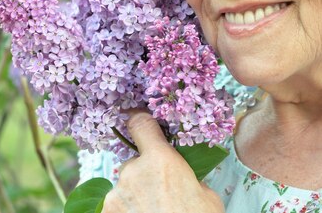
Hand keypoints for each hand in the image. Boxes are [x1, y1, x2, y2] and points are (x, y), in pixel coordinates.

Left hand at [102, 111, 224, 212]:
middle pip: (135, 163)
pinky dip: (127, 211)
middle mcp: (133, 173)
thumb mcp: (206, 195)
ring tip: (155, 211)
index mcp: (161, 160)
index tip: (138, 118)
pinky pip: (116, 206)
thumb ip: (187, 177)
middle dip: (146, 175)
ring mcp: (115, 196)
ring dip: (136, 197)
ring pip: (125, 187)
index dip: (140, 119)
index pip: (140, 124)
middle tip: (163, 196)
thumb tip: (181, 177)